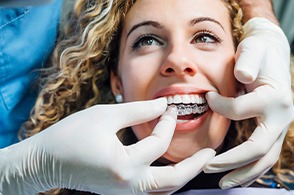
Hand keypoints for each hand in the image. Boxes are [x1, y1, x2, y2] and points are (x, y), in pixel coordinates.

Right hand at [0, 98, 214, 194]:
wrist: (44, 162)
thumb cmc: (70, 136)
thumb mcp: (105, 115)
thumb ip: (137, 110)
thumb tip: (162, 105)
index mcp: (124, 165)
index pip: (158, 142)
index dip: (166, 122)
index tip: (169, 107)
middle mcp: (128, 185)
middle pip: (173, 181)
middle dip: (195, 166)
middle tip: (211, 154)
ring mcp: (124, 193)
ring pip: (164, 189)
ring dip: (182, 175)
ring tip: (197, 162)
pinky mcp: (119, 192)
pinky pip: (151, 190)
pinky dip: (165, 179)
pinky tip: (171, 166)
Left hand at [203, 18, 293, 188]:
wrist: (271, 53)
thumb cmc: (258, 52)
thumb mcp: (252, 50)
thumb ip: (248, 61)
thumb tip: (243, 76)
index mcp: (275, 98)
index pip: (240, 111)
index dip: (219, 106)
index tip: (206, 98)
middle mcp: (282, 116)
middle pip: (258, 149)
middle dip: (231, 162)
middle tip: (207, 168)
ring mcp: (279, 126)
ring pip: (265, 159)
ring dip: (242, 173)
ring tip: (222, 183)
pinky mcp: (273, 130)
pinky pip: (264, 155)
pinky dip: (250, 168)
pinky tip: (235, 174)